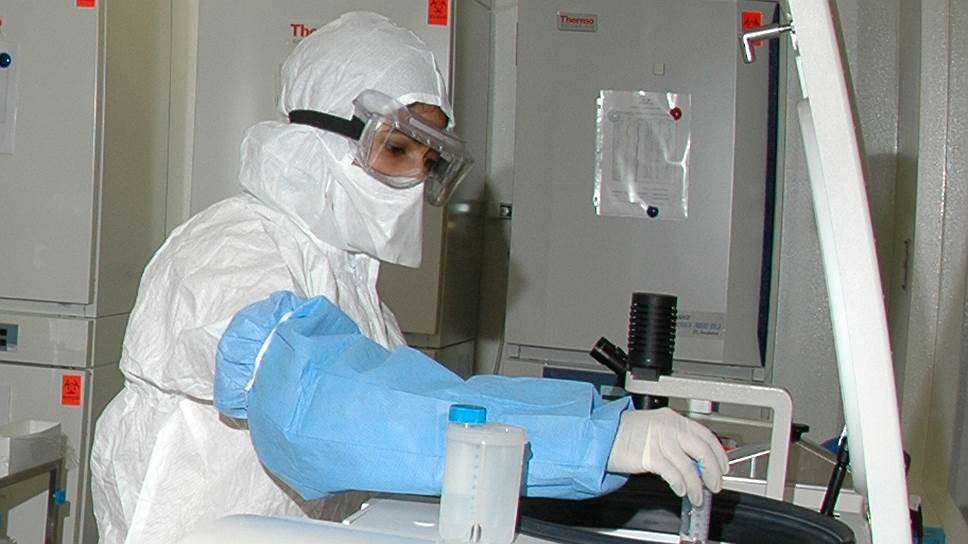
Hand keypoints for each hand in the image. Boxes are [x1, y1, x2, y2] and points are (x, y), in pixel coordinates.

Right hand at [607, 407, 728, 504]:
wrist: (601, 435)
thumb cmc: (625, 433)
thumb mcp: (656, 429)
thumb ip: (677, 441)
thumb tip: (696, 461)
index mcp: (673, 419)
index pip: (705, 435)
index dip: (718, 454)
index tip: (722, 466)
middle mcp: (669, 427)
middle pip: (702, 449)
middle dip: (713, 471)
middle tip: (715, 483)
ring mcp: (660, 440)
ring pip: (689, 466)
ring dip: (696, 485)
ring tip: (697, 495)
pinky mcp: (649, 455)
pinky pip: (673, 473)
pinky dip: (681, 484)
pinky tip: (681, 490)